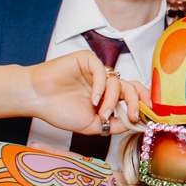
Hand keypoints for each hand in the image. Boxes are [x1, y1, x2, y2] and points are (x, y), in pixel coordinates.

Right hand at [24, 51, 146, 135]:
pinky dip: (100, 87)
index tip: (149, 116)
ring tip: (101, 113)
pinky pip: (102, 71)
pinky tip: (92, 99)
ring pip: (117, 82)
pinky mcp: (87, 60)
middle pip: (131, 87)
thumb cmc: (60, 111)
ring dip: (112, 101)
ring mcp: (97, 71)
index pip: (133, 95)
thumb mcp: (93, 125)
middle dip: (136, 103)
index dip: (143, 104)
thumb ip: (115, 125)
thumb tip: (136, 126)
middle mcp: (105, 82)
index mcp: (108, 96)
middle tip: (134, 116)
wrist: (36, 99)